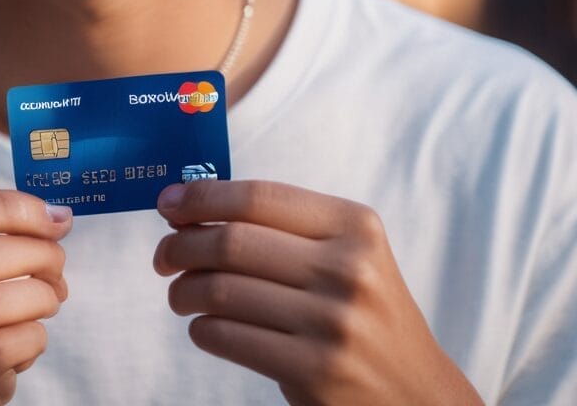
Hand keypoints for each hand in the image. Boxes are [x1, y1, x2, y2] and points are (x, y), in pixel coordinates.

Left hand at [153, 180, 482, 405]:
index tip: (167, 204)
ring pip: (222, 290)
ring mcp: (333, 322)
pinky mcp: (314, 371)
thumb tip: (189, 202)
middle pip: (232, 241)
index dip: (202, 197)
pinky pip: (228, 336)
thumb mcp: (346, 255)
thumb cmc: (364, 314)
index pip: (257, 197)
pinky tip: (204, 326)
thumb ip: (282, 226)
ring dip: (184, 290)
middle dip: (181, 245)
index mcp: (354, 226)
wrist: (419, 397)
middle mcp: (349, 269)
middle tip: (163, 256)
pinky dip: (202, 328)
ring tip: (178, 294)